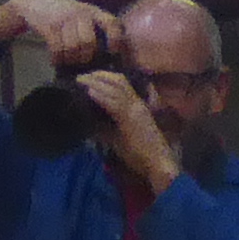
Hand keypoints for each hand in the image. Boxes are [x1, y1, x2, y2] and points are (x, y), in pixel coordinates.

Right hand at [0, 0, 119, 68]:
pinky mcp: (50, 26)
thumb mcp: (79, 14)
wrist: (32, 4)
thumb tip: (103, 53)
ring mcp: (65, 19)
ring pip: (73, 48)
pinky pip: (57, 49)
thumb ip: (91, 27)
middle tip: (78, 61)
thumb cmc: (60, 13)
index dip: (115, 39)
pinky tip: (54, 59)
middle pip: (89, 43)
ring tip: (65, 60)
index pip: (111, 23)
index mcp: (92, 11)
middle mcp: (81, 13)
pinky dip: (56, 58)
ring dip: (68, 59)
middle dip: (84, 57)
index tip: (112, 51)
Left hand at [76, 68, 182, 194]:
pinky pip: (114, 104)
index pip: (122, 84)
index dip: (105, 77)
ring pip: (115, 88)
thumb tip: (89, 127)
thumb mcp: (119, 139)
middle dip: (98, 76)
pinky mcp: (132, 119)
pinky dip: (101, 96)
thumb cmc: (140, 154)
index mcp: (137, 106)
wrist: (156, 163)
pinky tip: (89, 92)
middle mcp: (137, 104)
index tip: (89, 77)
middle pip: (118, 81)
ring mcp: (136, 109)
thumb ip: (106, 131)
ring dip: (96, 83)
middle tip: (81, 76)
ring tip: (81, 80)